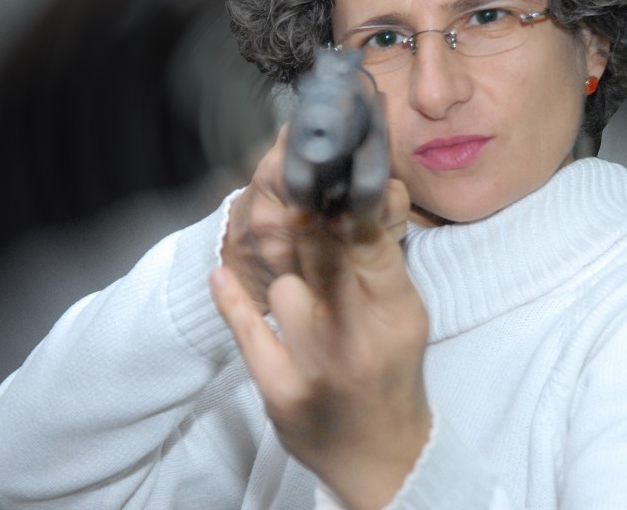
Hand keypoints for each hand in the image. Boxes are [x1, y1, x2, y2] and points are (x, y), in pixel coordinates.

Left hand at [213, 145, 428, 508]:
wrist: (378, 453)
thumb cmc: (392, 370)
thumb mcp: (405, 314)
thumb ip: (381, 259)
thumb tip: (355, 196)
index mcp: (397, 313)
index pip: (369, 243)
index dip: (343, 203)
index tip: (325, 174)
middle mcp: (357, 337)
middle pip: (322, 256)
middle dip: (305, 218)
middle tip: (290, 184)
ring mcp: (315, 365)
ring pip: (283, 286)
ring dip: (285, 274)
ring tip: (293, 273)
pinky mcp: (279, 391)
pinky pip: (247, 331)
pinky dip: (231, 300)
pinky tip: (221, 276)